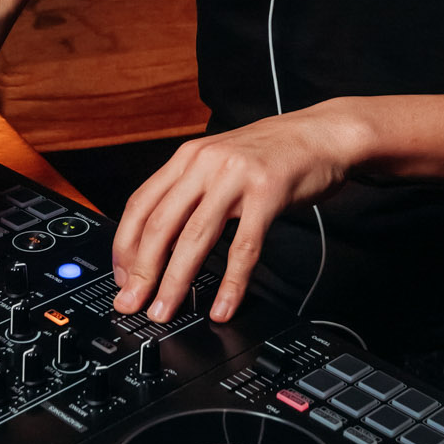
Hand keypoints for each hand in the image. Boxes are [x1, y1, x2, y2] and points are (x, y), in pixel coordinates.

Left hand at [111, 108, 358, 324]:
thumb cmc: (271, 154)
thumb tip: (158, 241)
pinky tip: (223, 306)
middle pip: (161, 225)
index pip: (140, 205)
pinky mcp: (267, 195)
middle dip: (142, 271)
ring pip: (195, 239)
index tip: (121, 278)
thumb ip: (189, 192)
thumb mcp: (218, 162)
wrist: (321, 134)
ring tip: (165, 309)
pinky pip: (243, 248)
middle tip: (132, 302)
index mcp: (187, 158)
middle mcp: (205, 164)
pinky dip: (231, 283)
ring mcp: (235, 178)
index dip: (124, 246)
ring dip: (175, 282)